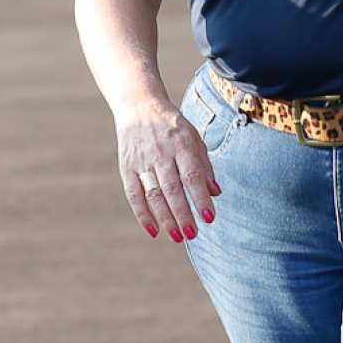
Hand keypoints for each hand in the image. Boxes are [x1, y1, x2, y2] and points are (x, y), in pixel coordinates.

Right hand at [115, 103, 219, 244]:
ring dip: (165, 218)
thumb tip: (216, 193)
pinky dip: (142, 214)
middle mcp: (160, 151)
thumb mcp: (193, 138)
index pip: (192, 175)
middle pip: (172, 188)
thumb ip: (204, 165)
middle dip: (183, 214)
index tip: (209, 218)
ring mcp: (141, 159)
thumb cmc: (173, 127)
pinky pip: (133, 194)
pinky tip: (153, 231)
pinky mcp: (126, 166)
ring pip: (153, 194)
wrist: (138, 106)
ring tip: (177, 237)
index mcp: (181, 142)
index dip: (200, 198)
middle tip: (192, 234)